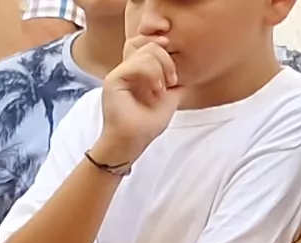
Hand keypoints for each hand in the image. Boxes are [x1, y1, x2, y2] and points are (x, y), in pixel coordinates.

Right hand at [92, 37, 180, 166]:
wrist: (134, 140)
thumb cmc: (149, 123)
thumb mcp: (171, 95)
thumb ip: (174, 77)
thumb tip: (187, 63)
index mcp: (138, 71)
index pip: (151, 45)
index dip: (164, 49)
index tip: (175, 73)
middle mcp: (127, 69)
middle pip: (151, 45)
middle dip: (168, 61)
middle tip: (172, 81)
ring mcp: (119, 73)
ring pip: (146, 52)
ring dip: (162, 69)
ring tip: (163, 88)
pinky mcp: (113, 79)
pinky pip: (136, 64)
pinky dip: (152, 74)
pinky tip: (156, 90)